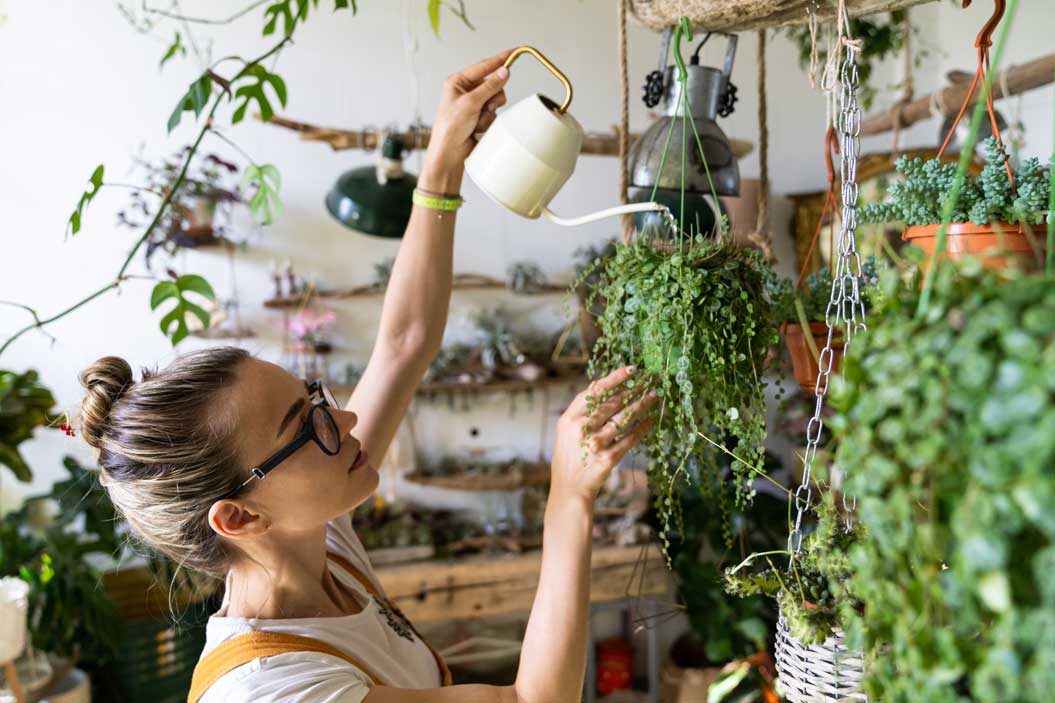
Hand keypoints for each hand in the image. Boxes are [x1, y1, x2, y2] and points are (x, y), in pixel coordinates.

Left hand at [420, 49, 512, 188]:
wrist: (449, 154)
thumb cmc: (450, 128)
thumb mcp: (470, 103)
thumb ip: (489, 86)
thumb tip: (504, 72)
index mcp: (458, 82)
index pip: (484, 66)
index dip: (501, 59)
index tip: (516, 52)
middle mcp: (466, 91)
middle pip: (494, 84)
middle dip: (493, 97)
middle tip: (486, 106)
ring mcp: (473, 105)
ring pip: (496, 101)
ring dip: (489, 113)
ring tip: (476, 121)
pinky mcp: (479, 118)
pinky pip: (494, 115)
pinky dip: (488, 123)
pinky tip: (476, 129)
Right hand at [549, 366, 657, 506]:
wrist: (569, 489)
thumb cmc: (569, 456)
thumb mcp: (566, 430)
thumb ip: (581, 408)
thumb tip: (598, 383)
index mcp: (569, 419)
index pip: (595, 392)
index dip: (615, 378)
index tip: (632, 369)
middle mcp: (581, 430)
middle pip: (613, 403)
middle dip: (634, 389)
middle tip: (650, 380)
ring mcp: (595, 445)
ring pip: (624, 419)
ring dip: (642, 405)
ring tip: (654, 396)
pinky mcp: (608, 459)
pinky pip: (630, 439)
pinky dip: (643, 429)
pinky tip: (652, 421)